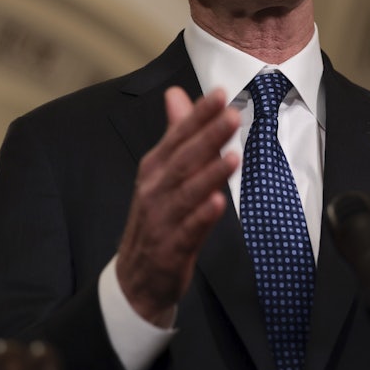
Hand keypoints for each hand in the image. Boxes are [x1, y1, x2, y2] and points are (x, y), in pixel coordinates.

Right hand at [116, 87, 240, 325]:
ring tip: (232, 156)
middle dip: (207, 137)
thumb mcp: (161, 171)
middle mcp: (154, 190)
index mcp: (154, 168)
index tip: (220, 94)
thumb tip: (175, 92)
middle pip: (183, 160)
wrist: (136, 278)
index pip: (177, 135)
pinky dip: (202, 217)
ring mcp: (161, 219)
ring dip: (210, 175)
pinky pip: (188, 231)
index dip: (198, 115)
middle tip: (232, 116)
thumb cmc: (156, 216)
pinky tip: (219, 203)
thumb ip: (174, 133)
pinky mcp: (171, 249)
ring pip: (187, 193)